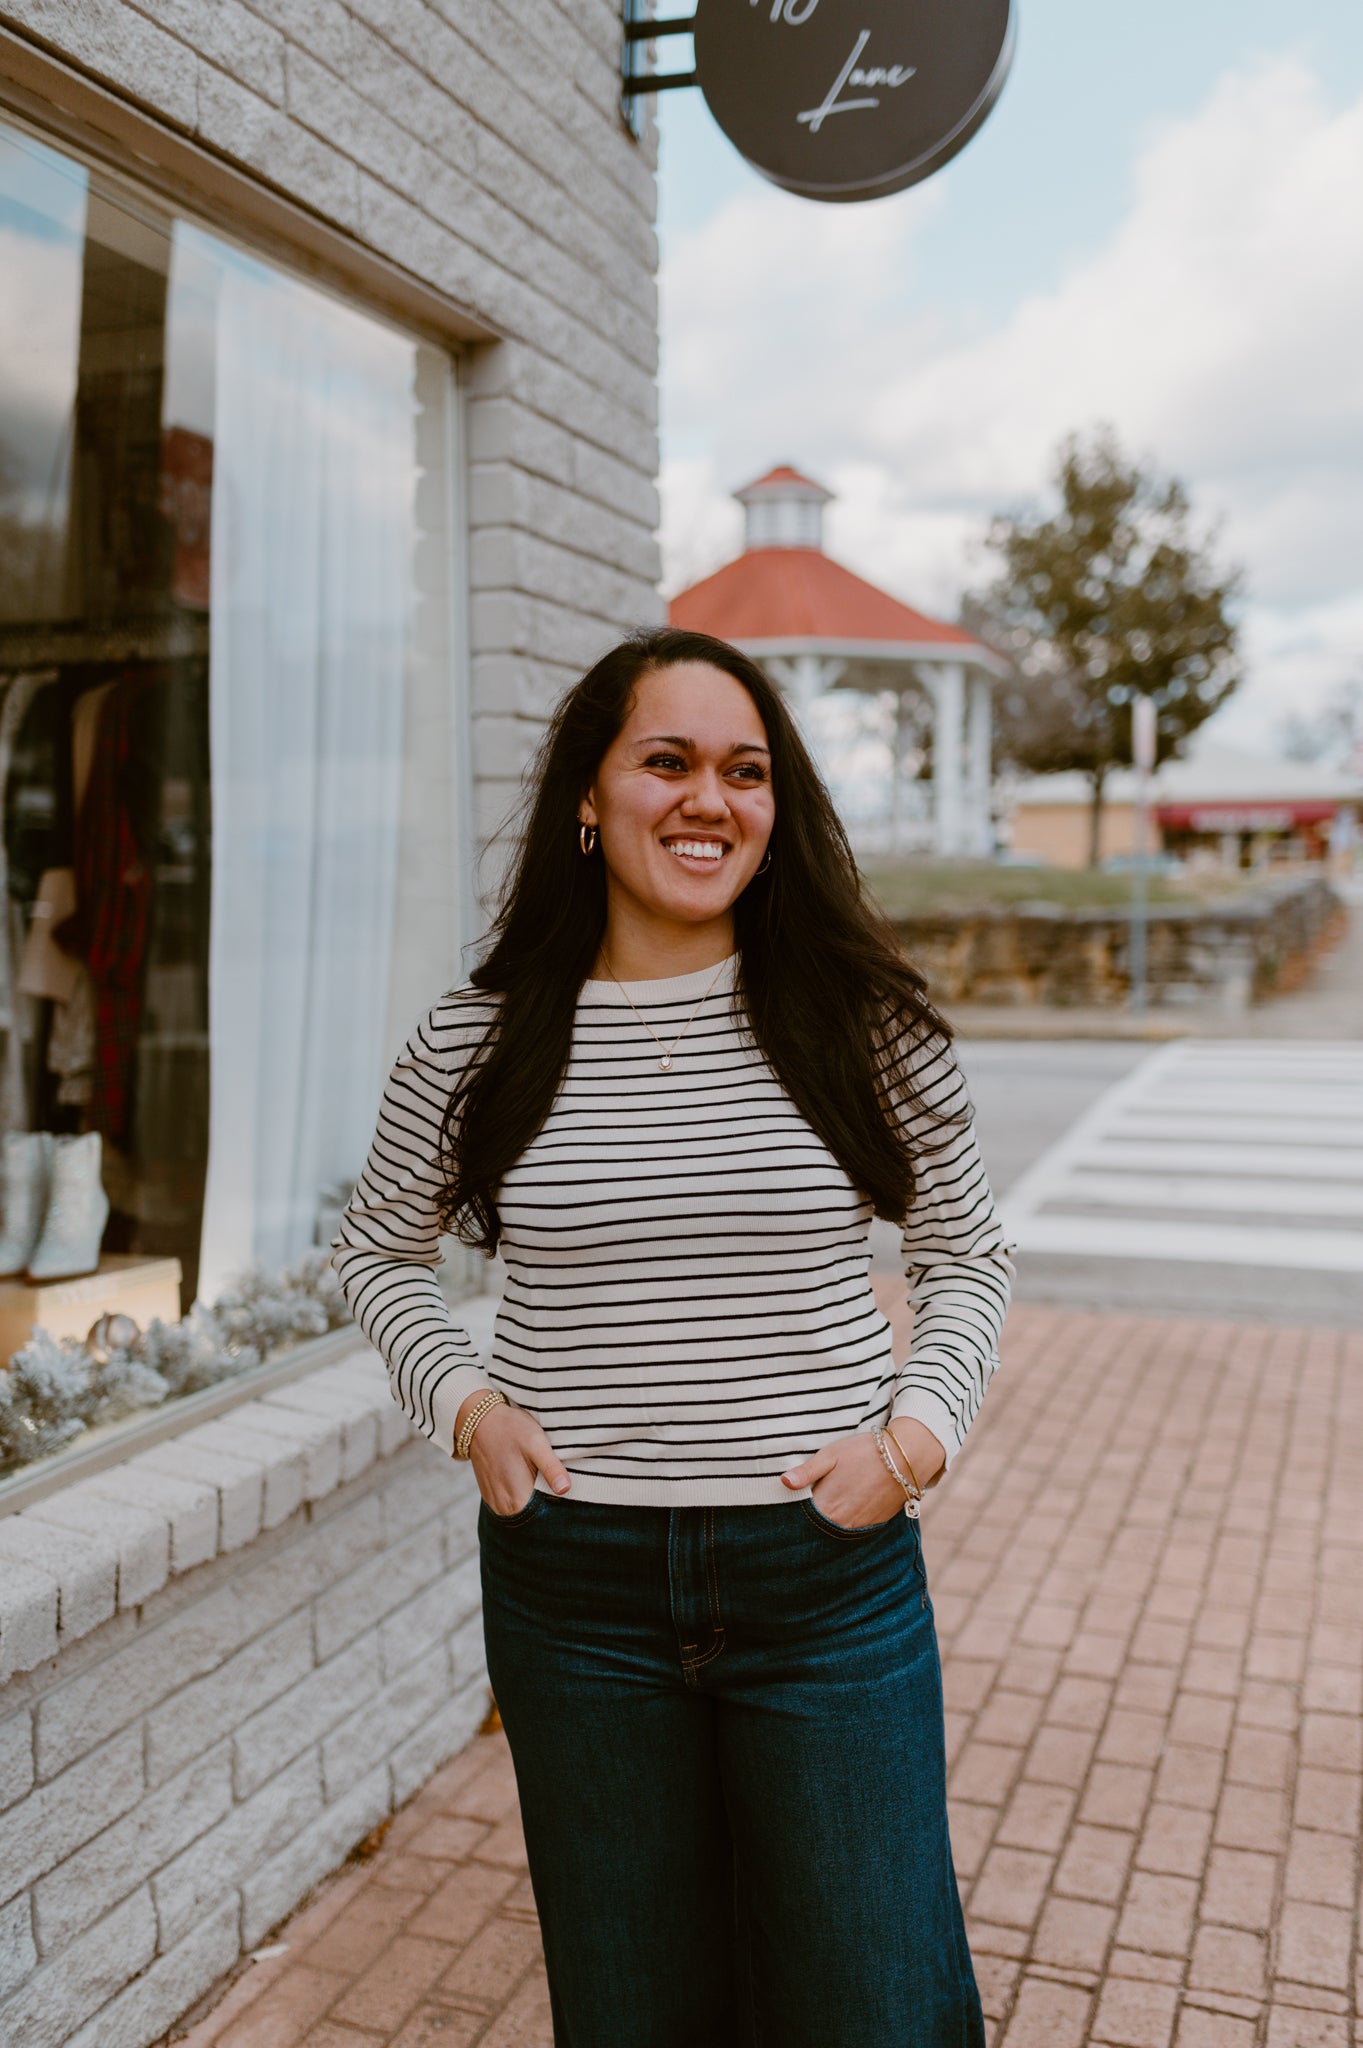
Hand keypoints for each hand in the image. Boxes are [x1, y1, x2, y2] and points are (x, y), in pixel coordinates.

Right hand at [455, 1393, 570, 1514]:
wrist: (480, 1421)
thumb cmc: (511, 1429)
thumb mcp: (536, 1444)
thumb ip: (551, 1468)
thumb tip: (565, 1489)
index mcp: (517, 1501)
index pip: (547, 1514)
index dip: (560, 1502)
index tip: (564, 1485)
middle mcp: (504, 1509)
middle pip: (535, 1513)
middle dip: (547, 1499)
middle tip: (552, 1475)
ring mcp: (495, 1504)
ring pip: (524, 1509)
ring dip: (534, 1496)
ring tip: (537, 1473)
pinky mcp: (491, 1497)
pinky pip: (513, 1503)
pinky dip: (522, 1493)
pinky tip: (524, 1474)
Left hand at [781, 1419, 945, 1528]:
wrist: (905, 1458)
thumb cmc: (864, 1452)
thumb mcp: (831, 1455)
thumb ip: (806, 1472)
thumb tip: (783, 1482)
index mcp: (826, 1505)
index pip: (801, 1519)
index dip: (793, 1513)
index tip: (784, 1509)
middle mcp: (841, 1522)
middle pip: (817, 1528)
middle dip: (809, 1521)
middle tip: (807, 1508)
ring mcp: (859, 1526)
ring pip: (835, 1530)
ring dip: (829, 1523)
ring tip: (828, 1507)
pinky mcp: (874, 1525)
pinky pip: (853, 1529)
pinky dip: (846, 1522)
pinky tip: (845, 1509)